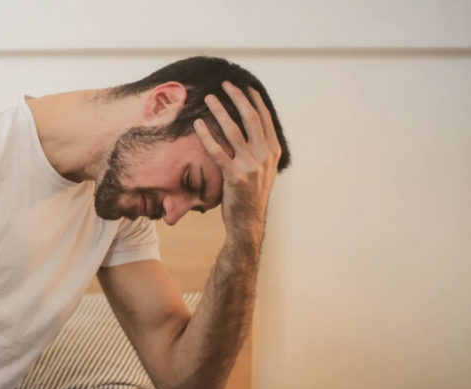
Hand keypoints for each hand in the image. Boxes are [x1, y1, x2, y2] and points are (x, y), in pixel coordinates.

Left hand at [193, 81, 282, 243]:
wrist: (248, 222)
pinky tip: (198, 125)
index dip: (254, 100)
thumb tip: (250, 127)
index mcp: (273, 151)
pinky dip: (207, 136)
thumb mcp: (263, 169)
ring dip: (220, 112)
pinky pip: (218, 152)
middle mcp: (265, 156)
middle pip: (251, 119)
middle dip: (238, 98)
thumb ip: (259, 148)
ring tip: (209, 98)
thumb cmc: (250, 194)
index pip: (264, 119)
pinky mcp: (235, 177)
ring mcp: (251, 167)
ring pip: (234, 132)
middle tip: (225, 84)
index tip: (244, 86)